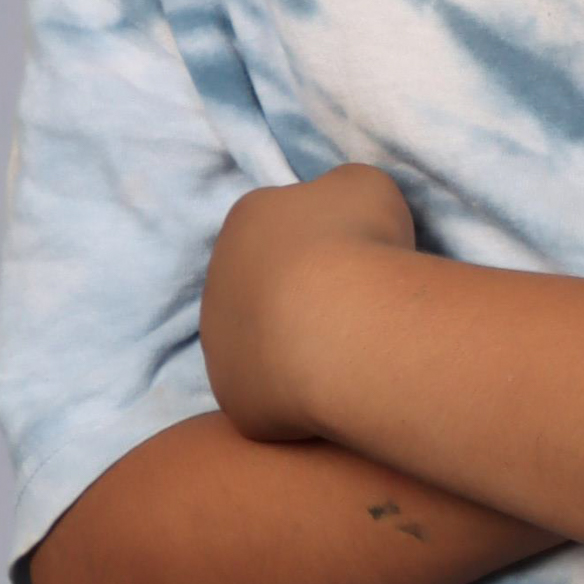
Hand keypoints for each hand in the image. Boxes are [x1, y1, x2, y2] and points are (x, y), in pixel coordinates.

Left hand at [202, 163, 414, 438]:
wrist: (344, 324)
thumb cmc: (357, 243)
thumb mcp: (364, 186)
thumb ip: (341, 194)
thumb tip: (340, 217)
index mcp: (247, 219)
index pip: (280, 225)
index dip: (322, 240)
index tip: (356, 256)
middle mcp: (219, 278)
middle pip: (264, 285)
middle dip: (301, 294)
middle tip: (353, 307)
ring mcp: (219, 343)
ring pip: (260, 341)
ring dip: (294, 344)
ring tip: (346, 351)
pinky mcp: (234, 397)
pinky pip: (269, 391)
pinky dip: (298, 390)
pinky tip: (335, 384)